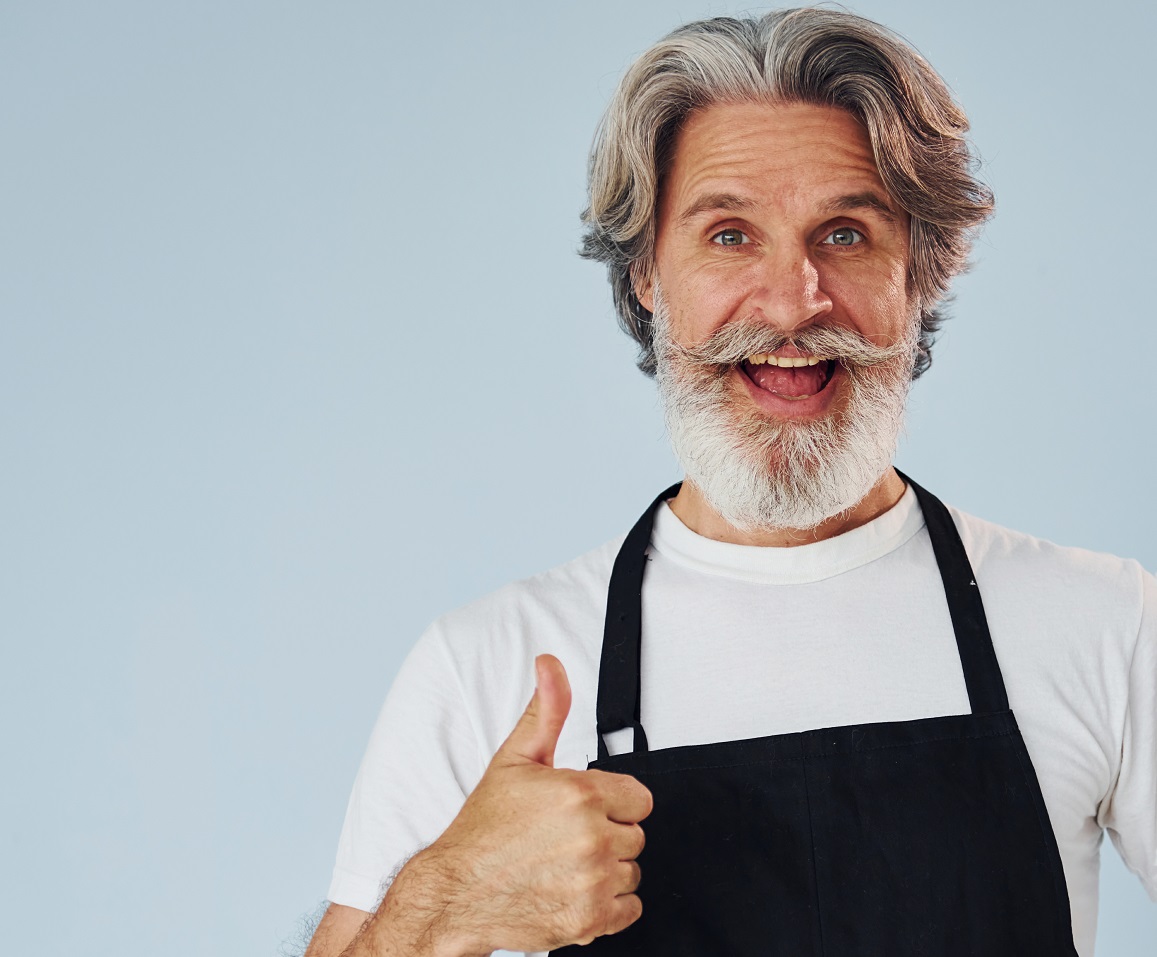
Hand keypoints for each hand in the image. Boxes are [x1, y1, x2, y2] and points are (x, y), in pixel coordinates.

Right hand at [395, 654, 652, 955]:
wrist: (455, 892)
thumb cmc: (484, 828)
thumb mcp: (515, 758)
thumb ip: (547, 709)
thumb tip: (551, 665)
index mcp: (581, 794)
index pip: (639, 798)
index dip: (612, 802)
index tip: (584, 809)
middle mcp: (592, 838)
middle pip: (636, 834)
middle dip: (609, 834)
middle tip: (567, 837)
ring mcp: (593, 882)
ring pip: (631, 871)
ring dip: (608, 870)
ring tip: (566, 864)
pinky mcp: (590, 921)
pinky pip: (630, 909)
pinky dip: (609, 905)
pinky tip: (574, 890)